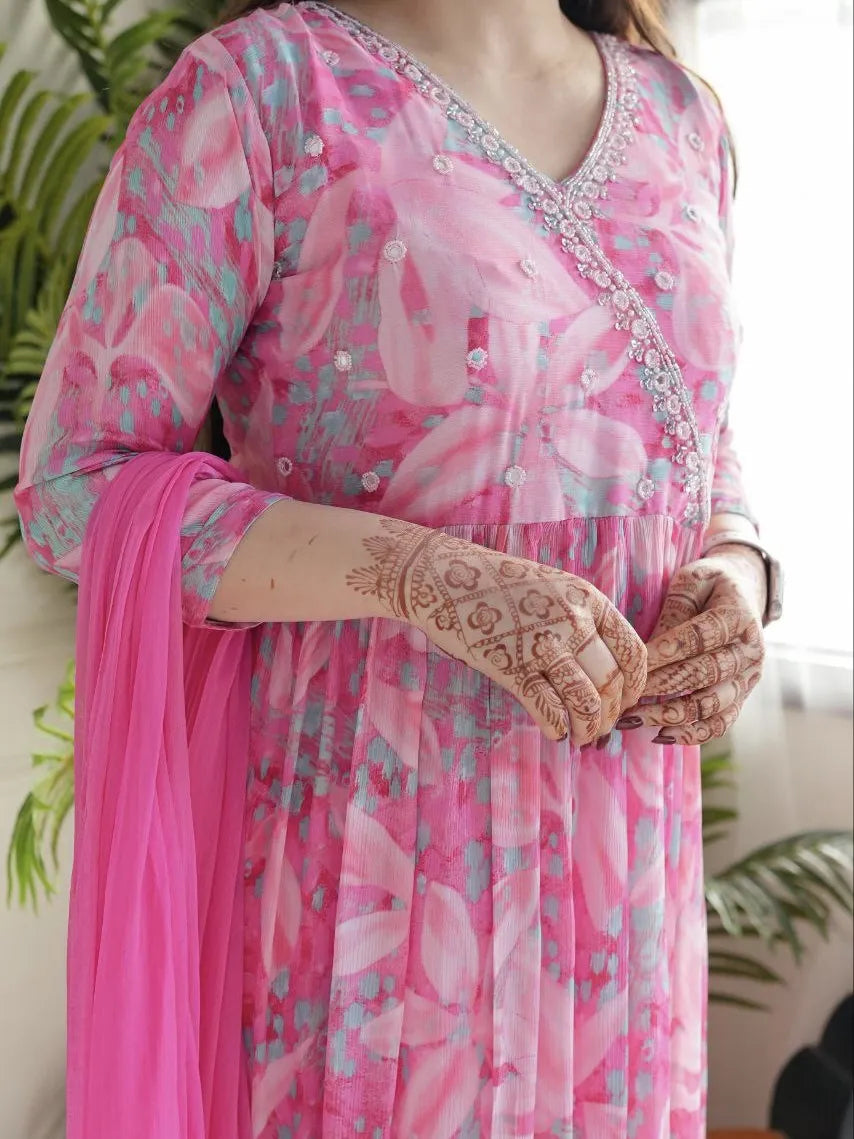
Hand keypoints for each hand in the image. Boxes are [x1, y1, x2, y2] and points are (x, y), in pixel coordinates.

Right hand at [385, 524, 647, 744]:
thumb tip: (604, 670)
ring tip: (582, 738)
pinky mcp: (513, 668)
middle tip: (600, 728)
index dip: (634, 687)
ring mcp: (543, 645)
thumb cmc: (499, 584)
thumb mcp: (555, 588)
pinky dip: (558, 730)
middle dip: (611, 715)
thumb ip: (582, 620)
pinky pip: (549, 711)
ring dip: (589, 730)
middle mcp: (573, 622)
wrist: (445, 577)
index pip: (633, 654)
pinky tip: (555, 732)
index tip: (624, 701)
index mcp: (589, 600)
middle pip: (613, 683)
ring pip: (588, 703)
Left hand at [617, 550, 765, 745]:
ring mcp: (748, 679)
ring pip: (710, 705)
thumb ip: (675, 609)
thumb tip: (649, 648)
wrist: (745, 595)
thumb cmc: (708, 586)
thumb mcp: (692, 582)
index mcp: (738, 617)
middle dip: (659, 686)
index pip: (698, 639)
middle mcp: (750, 652)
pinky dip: (692, 735)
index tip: (633, 663)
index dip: (664, 652)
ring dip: (670, 715)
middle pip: (703, 674)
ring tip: (632, 719)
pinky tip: (659, 735)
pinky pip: (720, 724)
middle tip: (623, 695)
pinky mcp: (741, 697)